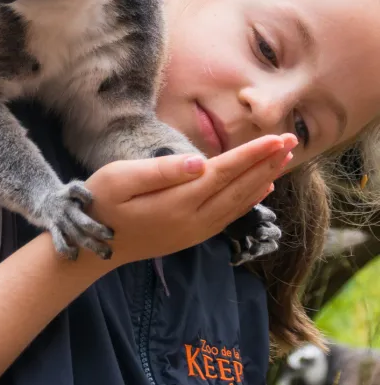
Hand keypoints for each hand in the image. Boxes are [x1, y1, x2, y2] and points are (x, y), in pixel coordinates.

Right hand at [80, 133, 296, 272]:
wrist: (92, 247)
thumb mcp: (119, 179)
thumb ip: (160, 171)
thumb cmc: (100, 204)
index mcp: (177, 202)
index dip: (252, 155)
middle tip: (292, 141)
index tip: (278, 138)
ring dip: (262, 179)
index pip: (224, 173)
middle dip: (266, 163)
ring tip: (284, 159)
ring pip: (238, 202)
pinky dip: (249, 199)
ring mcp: (194, 231)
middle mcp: (193, 220)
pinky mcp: (191, 236)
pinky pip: (229, 215)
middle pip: (238, 187)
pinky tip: (260, 188)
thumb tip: (200, 163)